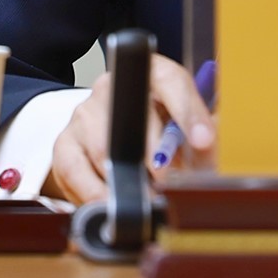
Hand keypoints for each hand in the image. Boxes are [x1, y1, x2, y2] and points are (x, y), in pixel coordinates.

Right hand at [44, 55, 215, 202]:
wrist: (116, 139)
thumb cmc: (161, 131)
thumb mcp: (187, 127)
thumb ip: (205, 135)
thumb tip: (213, 150)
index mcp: (150, 73)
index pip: (170, 80)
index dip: (188, 110)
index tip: (204, 141)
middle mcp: (113, 87)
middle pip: (132, 116)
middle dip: (155, 155)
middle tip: (172, 182)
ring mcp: (84, 114)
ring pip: (102, 147)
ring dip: (127, 179)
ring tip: (148, 199)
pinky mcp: (63, 144)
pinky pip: (76, 173)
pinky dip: (97, 194)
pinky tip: (115, 204)